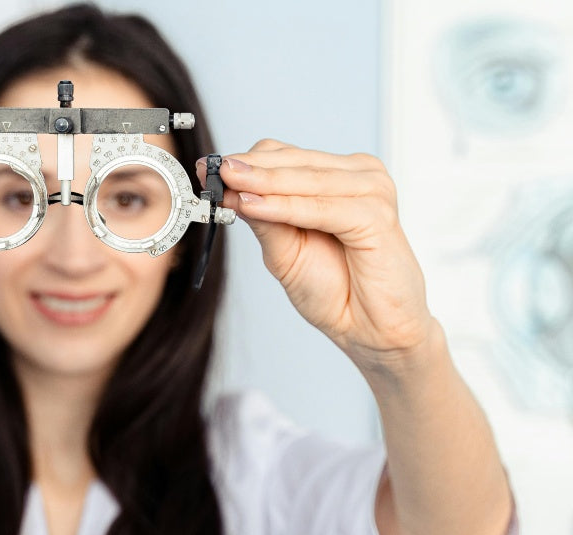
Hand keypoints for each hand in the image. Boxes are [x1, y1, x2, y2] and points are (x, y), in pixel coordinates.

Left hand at [199, 139, 433, 366]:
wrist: (370, 331)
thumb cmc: (334, 291)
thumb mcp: (283, 250)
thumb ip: (263, 217)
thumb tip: (229, 189)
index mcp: (336, 178)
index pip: (284, 156)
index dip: (244, 162)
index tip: (206, 169)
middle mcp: (357, 177)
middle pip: (294, 161)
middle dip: (248, 170)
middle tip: (210, 172)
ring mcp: (371, 192)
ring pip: (305, 179)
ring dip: (263, 185)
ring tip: (225, 188)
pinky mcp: (377, 215)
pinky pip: (321, 207)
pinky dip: (285, 207)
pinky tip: (253, 207)